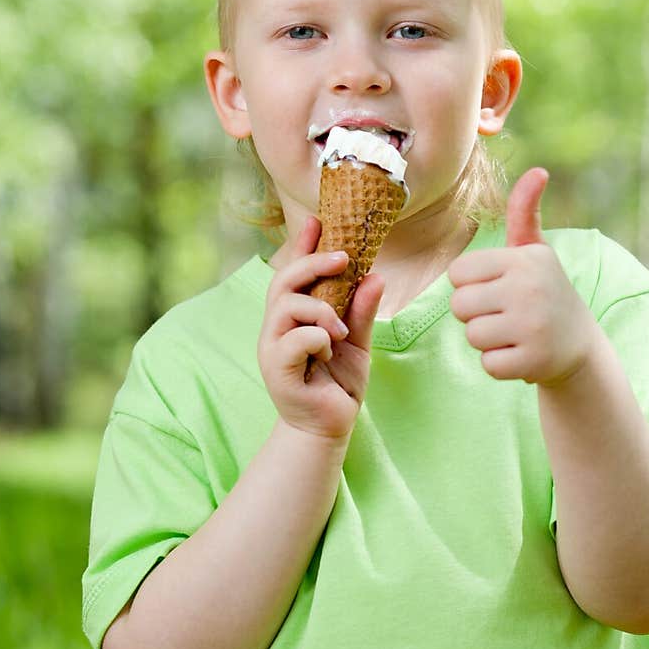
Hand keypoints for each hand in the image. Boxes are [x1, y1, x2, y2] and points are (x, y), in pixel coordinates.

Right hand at [257, 216, 383, 438]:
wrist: (329, 430)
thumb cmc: (338, 386)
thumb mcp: (358, 343)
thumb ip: (362, 311)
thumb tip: (376, 276)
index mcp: (293, 318)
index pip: (293, 272)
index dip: (302, 245)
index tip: (317, 219)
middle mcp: (277, 328)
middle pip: (282, 281)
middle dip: (312, 262)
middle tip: (344, 258)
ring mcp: (272, 348)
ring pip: (287, 306)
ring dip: (320, 309)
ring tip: (341, 329)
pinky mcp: (277, 370)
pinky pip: (295, 339)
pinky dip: (318, 338)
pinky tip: (330, 353)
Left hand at [448, 167, 599, 384]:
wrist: (580, 344)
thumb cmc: (544, 291)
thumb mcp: (535, 251)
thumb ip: (524, 212)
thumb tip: (538, 171)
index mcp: (524, 259)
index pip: (457, 273)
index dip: (471, 284)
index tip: (499, 287)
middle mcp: (530, 289)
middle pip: (459, 305)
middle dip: (476, 313)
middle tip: (506, 313)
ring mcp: (534, 327)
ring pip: (472, 336)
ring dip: (488, 340)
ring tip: (515, 332)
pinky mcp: (534, 362)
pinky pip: (488, 365)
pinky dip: (500, 364)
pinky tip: (523, 353)